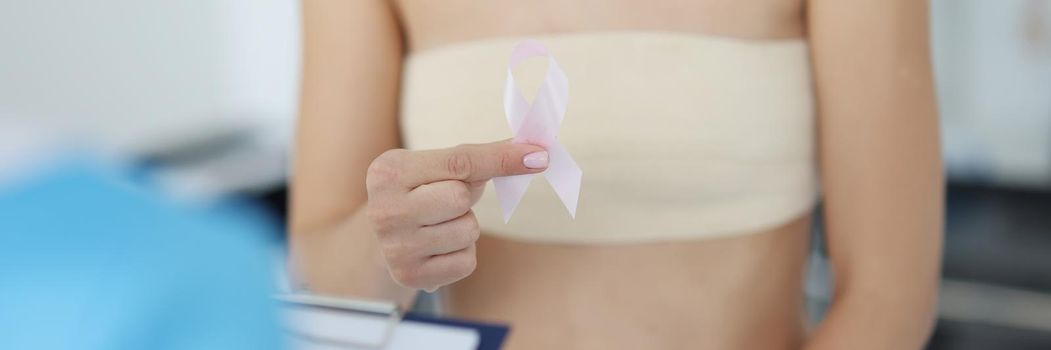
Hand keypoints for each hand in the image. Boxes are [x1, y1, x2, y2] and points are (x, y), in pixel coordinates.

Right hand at [365, 140, 548, 290]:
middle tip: (445, 201)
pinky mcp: (410, 276)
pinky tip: (439, 248)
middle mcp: (384, 210)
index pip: (459, 162)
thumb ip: (477, 159)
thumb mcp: (434, 168)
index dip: (502, 158)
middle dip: (465, 198)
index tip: (539, 156)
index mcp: (388, 172)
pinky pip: (466, 261)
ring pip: (468, 231)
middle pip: (461, 198)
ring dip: (465, 226)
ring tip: (439, 225)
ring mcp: (395, 247)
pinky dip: (462, 253)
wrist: (381, 238)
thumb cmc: (419, 193)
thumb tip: (534, 154)